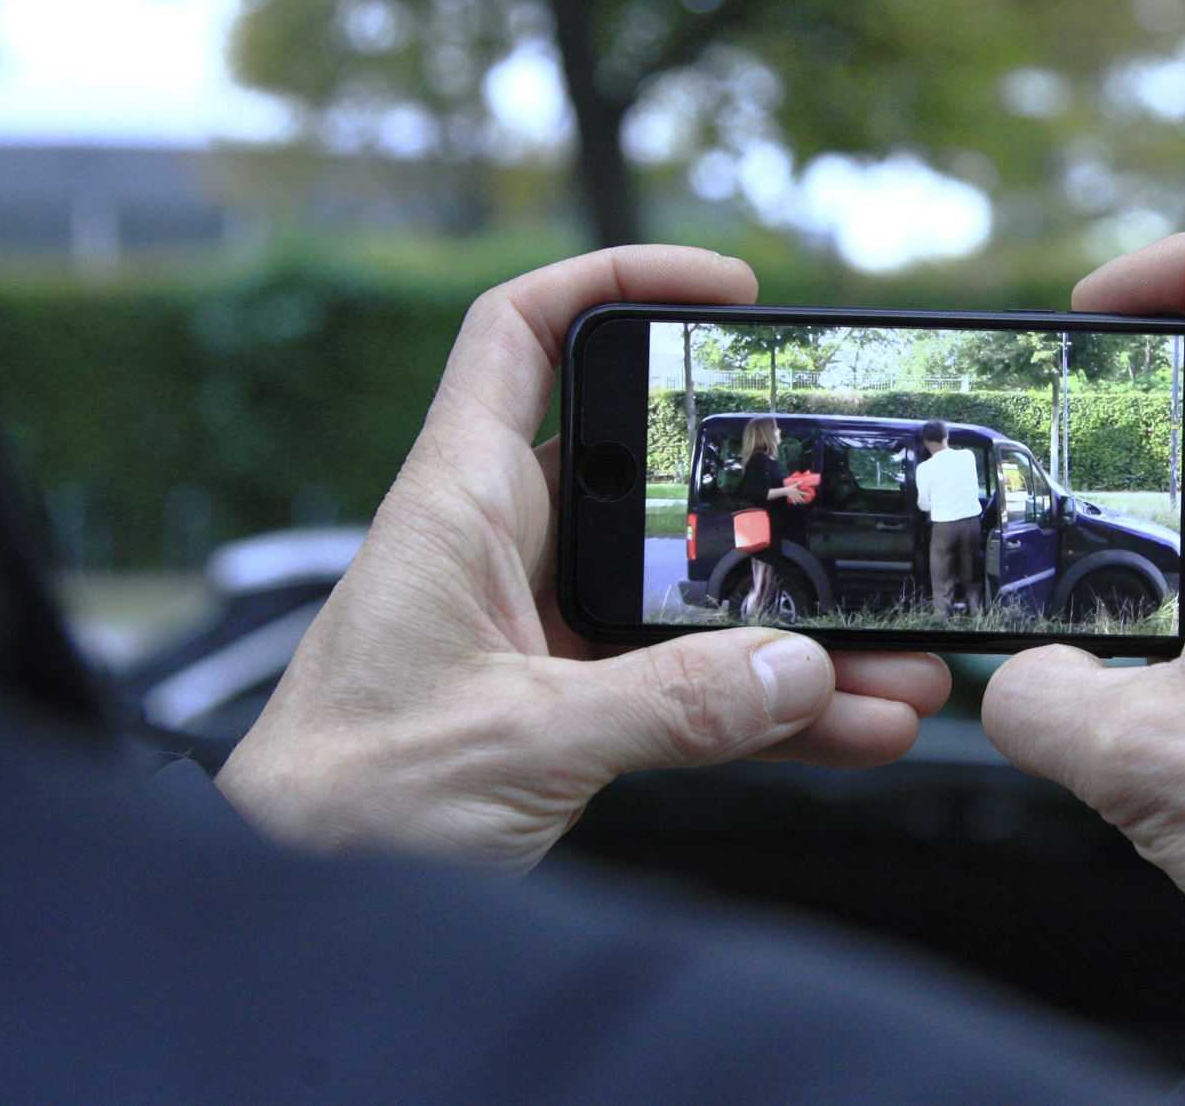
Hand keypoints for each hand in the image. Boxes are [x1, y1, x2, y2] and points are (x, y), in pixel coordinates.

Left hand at [217, 246, 948, 873]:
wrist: (291, 901)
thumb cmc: (335, 805)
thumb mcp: (511, 744)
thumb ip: (662, 707)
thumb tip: (795, 668)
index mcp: (460, 506)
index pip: (520, 336)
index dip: (615, 282)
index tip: (725, 290)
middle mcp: (507, 551)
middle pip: (658, 483)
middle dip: (770, 507)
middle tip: (860, 520)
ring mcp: (544, 629)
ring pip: (693, 600)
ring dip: (793, 632)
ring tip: (894, 664)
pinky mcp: (570, 704)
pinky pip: (692, 684)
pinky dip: (767, 706)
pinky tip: (846, 727)